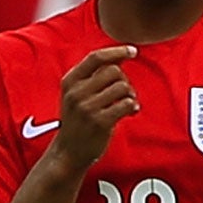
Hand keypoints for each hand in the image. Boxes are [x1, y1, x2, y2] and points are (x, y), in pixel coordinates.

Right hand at [48, 46, 138, 173]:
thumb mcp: (76, 94)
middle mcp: (76, 92)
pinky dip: (133, 106)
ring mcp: (87, 107)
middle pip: (114, 71)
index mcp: (70, 81)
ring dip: (131, 94)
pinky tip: (131, 112)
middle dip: (125, 80)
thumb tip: (122, 55)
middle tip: (125, 94)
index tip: (133, 51)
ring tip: (127, 104)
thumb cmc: (78, 120)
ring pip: (123, 87)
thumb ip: (94, 76)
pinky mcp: (99, 122)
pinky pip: (127, 103)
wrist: (68, 152)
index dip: (117, 51)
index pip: (96, 58)